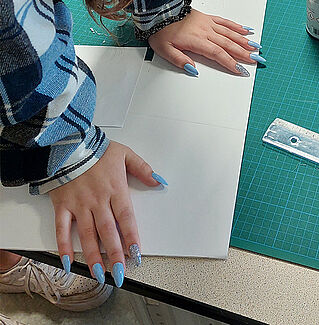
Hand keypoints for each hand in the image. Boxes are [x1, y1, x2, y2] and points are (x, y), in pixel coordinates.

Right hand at [49, 141, 161, 285]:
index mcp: (115, 190)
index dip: (132, 238)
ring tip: (99, 274)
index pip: (126, 218)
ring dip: (93, 256)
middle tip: (119, 273)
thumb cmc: (96, 149)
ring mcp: (78, 205)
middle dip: (115, 254)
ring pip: (87, 235)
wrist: (66, 143)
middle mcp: (97, 201)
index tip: (136, 254)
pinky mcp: (61, 206)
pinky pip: (62, 229)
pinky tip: (68, 262)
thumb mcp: (125, 154)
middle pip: (108, 232)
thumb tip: (158, 181)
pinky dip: (63, 246)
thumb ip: (143, 169)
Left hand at [148, 9, 260, 75]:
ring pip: (230, 33)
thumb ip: (179, 60)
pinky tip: (246, 30)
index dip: (231, 63)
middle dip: (244, 53)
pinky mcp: (207, 17)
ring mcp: (208, 23)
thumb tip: (193, 69)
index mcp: (196, 40)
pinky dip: (236, 26)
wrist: (158, 9)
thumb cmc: (161, 30)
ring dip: (244, 41)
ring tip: (256, 48)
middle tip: (257, 60)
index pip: (218, 54)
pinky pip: (225, 22)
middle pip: (228, 44)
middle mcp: (205, 31)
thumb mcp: (164, 50)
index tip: (241, 70)